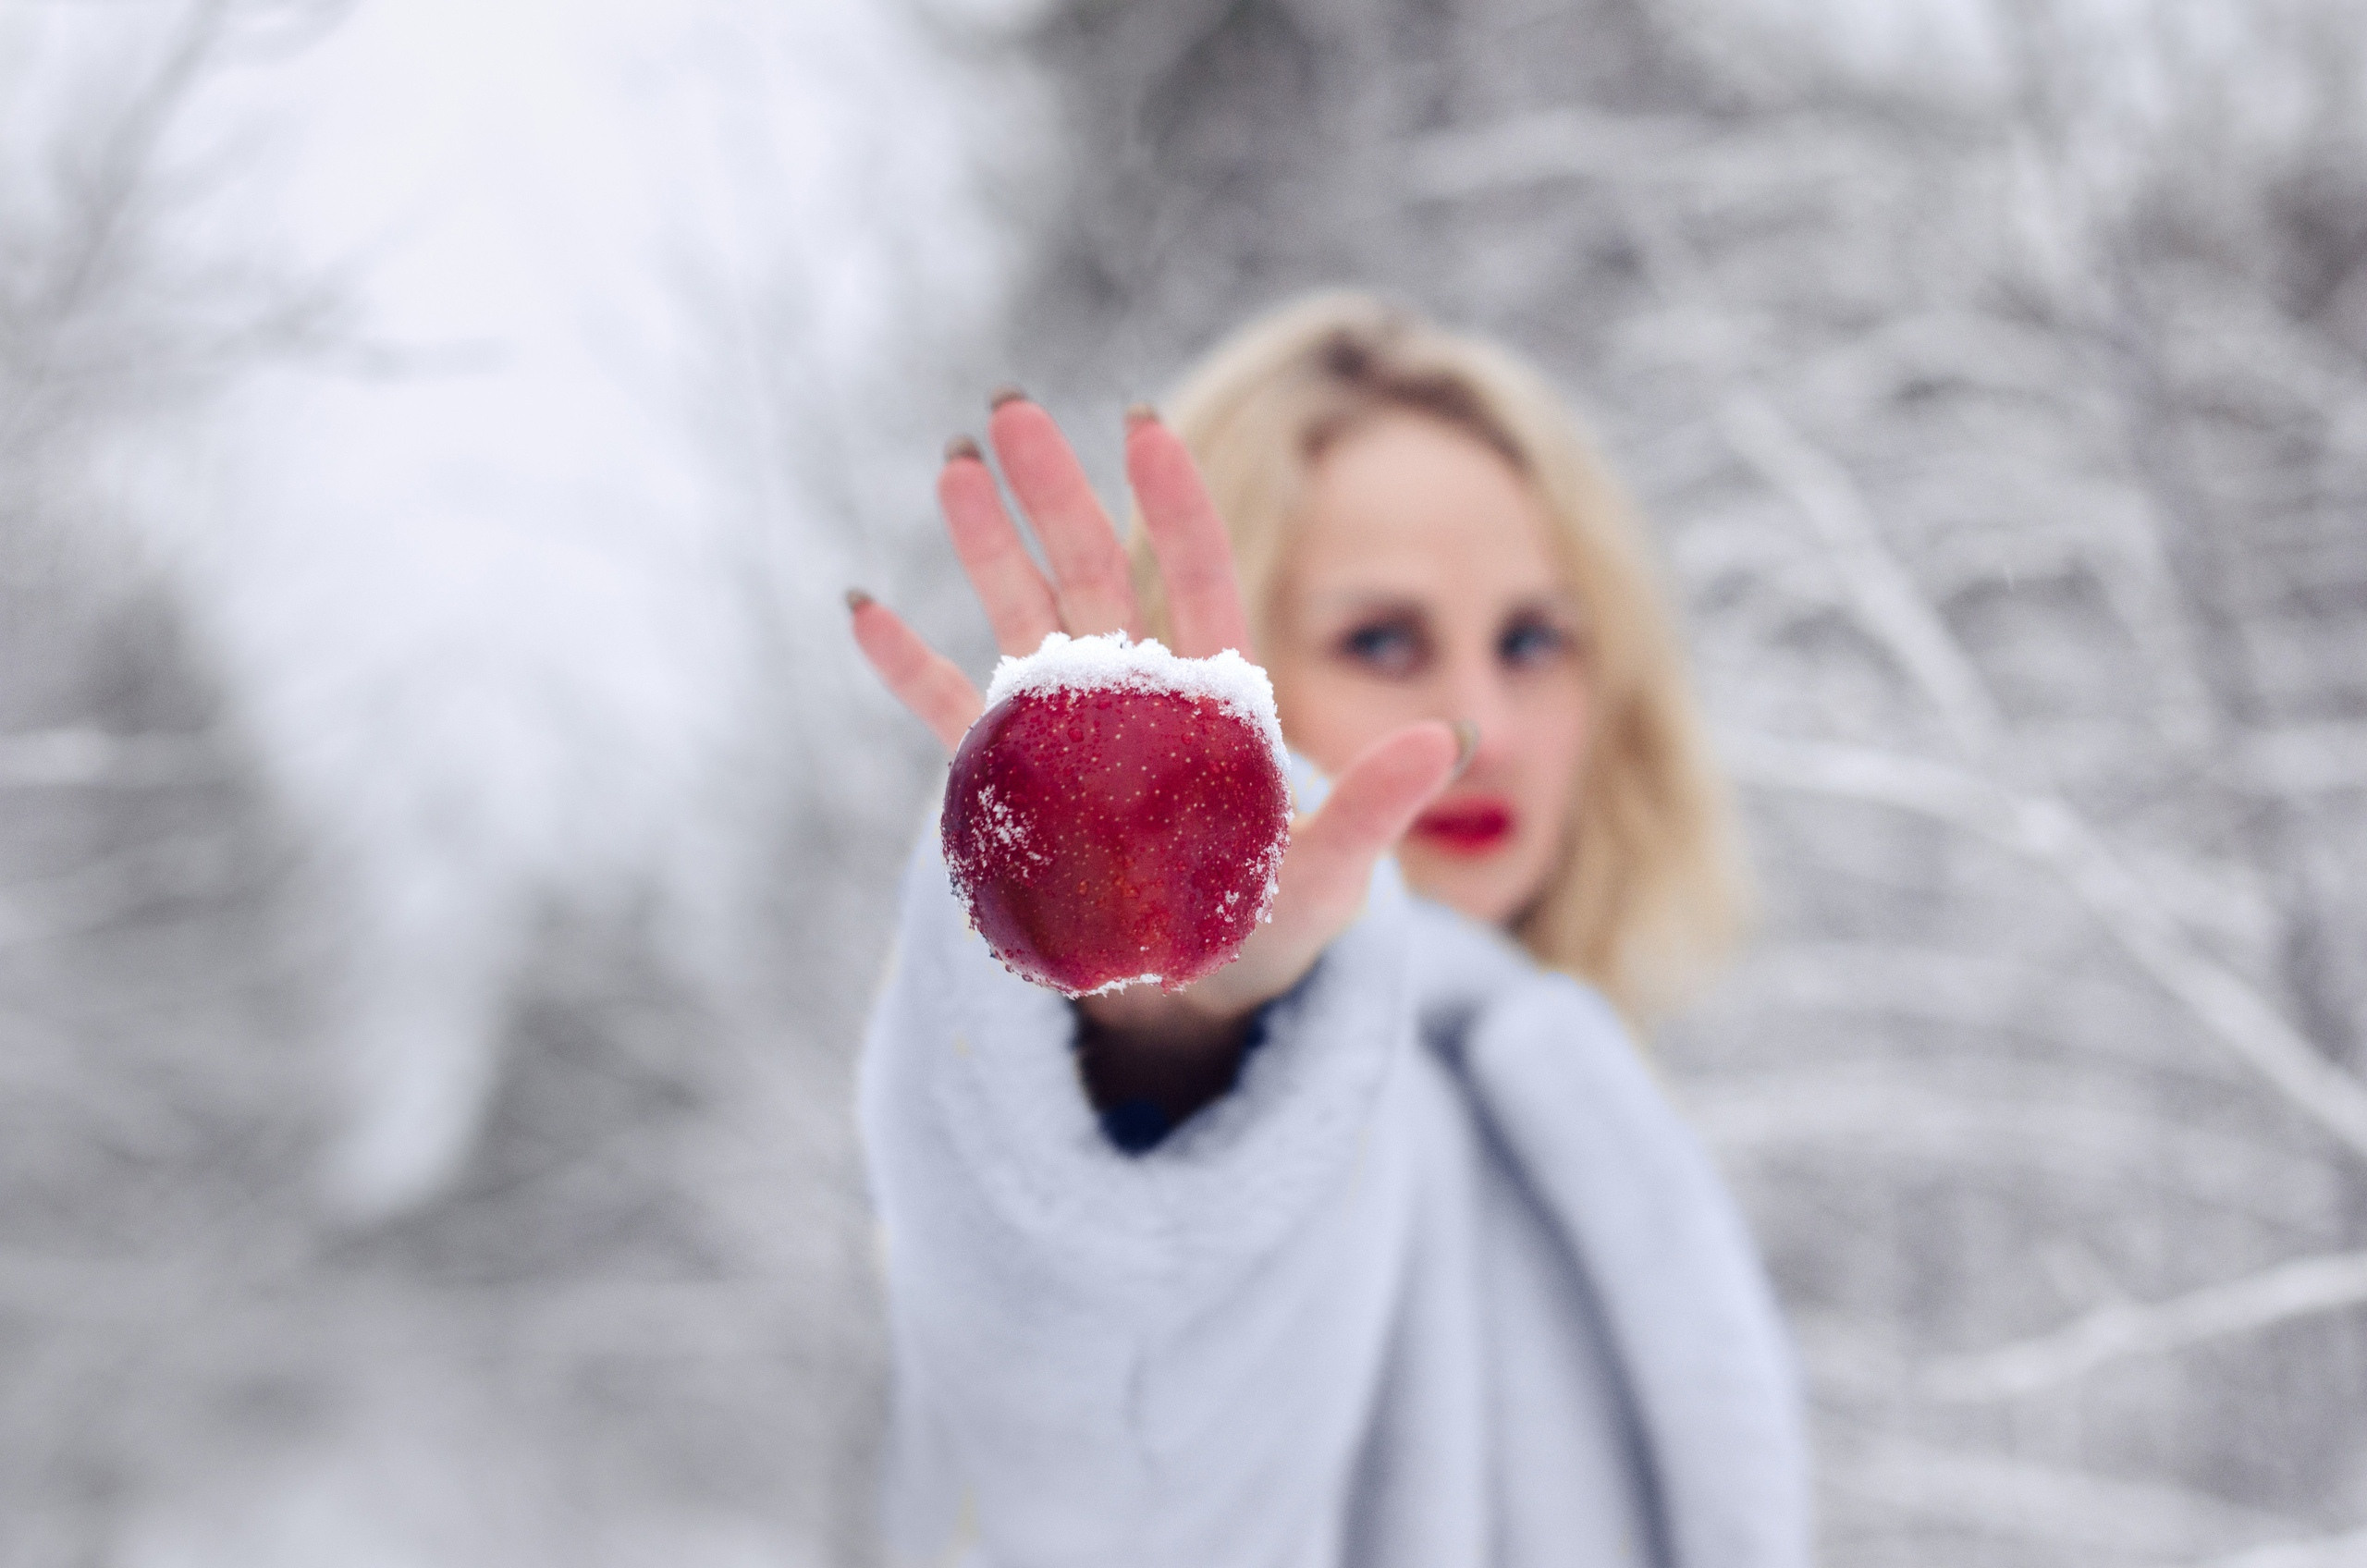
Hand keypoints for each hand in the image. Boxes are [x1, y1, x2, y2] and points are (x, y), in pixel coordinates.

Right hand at [849, 393, 1461, 1050]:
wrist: (1197, 994)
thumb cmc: (1273, 925)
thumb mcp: (1329, 872)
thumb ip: (1375, 806)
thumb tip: (1449, 738)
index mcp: (1213, 700)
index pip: (1193, 578)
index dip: (1169, 505)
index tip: (1141, 424)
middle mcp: (1135, 695)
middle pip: (1091, 572)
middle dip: (1054, 491)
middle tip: (1012, 407)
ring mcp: (1066, 732)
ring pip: (1021, 619)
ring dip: (986, 547)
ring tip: (954, 467)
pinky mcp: (1010, 785)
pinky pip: (950, 717)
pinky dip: (906, 667)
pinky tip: (865, 606)